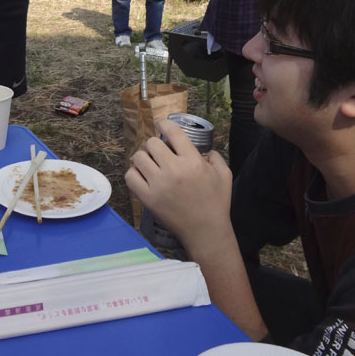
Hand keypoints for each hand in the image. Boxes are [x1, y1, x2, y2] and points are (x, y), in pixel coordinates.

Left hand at [125, 118, 232, 250]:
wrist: (206, 231)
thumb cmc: (216, 203)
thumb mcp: (224, 175)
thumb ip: (215, 156)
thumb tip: (203, 149)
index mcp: (193, 161)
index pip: (172, 132)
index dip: (164, 124)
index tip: (161, 125)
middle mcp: (174, 170)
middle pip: (151, 143)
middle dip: (155, 145)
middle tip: (159, 153)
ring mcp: (158, 184)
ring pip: (139, 157)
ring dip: (144, 158)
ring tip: (150, 164)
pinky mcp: (148, 198)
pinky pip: (130, 176)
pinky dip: (134, 174)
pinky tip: (142, 176)